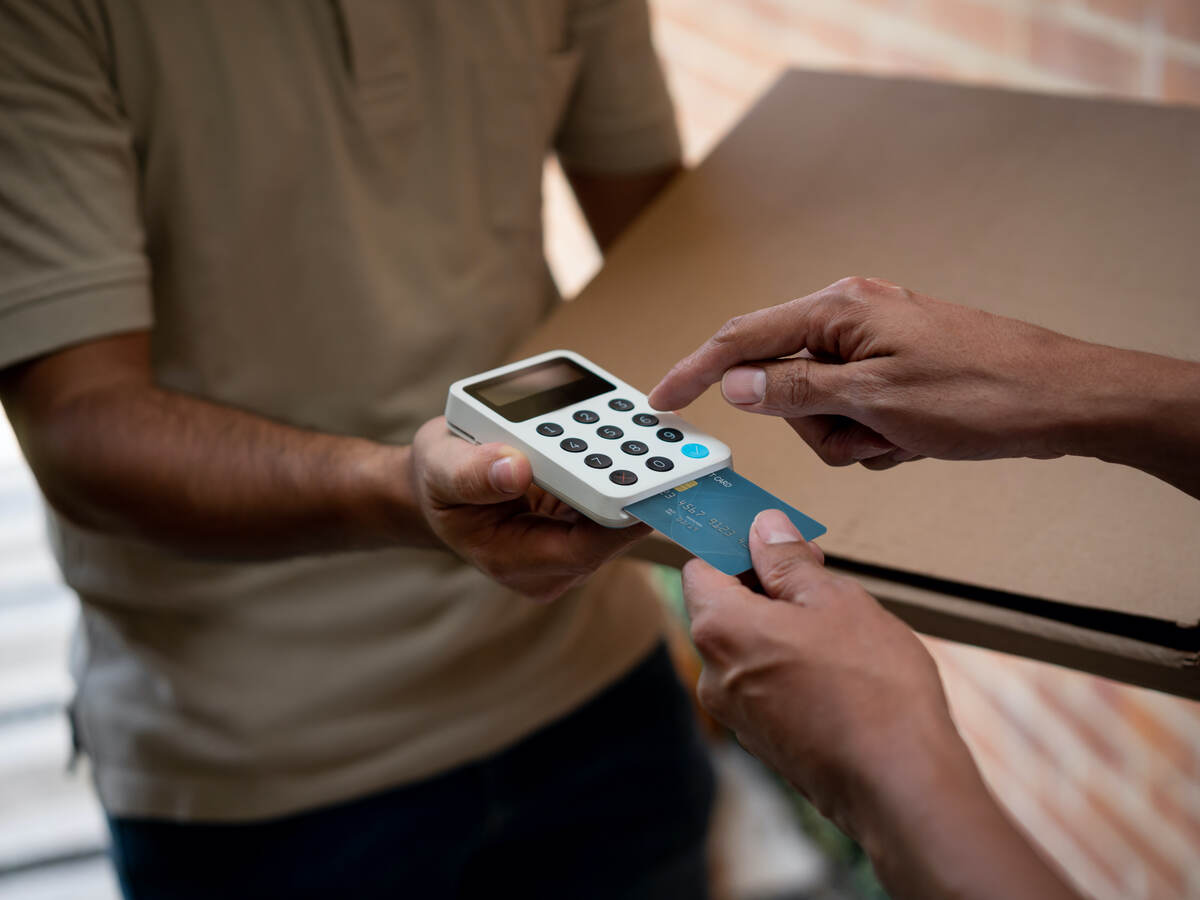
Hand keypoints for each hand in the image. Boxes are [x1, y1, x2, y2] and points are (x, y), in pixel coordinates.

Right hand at [410, 417, 649, 601]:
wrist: (440, 484)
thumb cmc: (437, 480)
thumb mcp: (440, 468)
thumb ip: (472, 472)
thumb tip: (515, 467)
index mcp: (513, 560)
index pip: (581, 549)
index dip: (617, 521)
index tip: (646, 486)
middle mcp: (549, 563)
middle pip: (609, 532)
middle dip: (639, 493)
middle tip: (673, 455)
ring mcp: (568, 543)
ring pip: (618, 514)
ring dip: (640, 477)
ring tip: (668, 439)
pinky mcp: (581, 521)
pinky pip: (612, 496)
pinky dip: (626, 468)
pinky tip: (646, 435)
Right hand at [649, 277, 1100, 469]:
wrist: (1064, 400)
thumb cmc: (980, 392)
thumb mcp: (875, 402)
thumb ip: (794, 393)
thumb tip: (734, 386)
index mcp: (838, 309)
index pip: (743, 338)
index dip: (695, 371)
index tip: (661, 402)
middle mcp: (851, 318)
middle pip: (783, 384)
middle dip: (816, 426)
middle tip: (868, 436)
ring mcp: (874, 345)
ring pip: (820, 410)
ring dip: (852, 438)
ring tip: (902, 439)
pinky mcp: (895, 371)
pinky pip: (855, 415)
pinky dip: (876, 439)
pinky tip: (916, 440)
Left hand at [684, 509, 1083, 899]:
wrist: (899, 785)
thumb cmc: (871, 687)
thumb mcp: (834, 600)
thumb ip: (788, 561)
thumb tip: (762, 527)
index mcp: (720, 630)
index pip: (700, 567)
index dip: (736, 546)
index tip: (778, 541)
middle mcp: (714, 675)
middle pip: (721, 608)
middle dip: (764, 584)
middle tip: (819, 574)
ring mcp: (737, 714)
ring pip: (746, 647)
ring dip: (780, 625)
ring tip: (837, 624)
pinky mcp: (764, 741)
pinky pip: (763, 684)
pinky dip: (787, 664)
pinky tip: (838, 668)